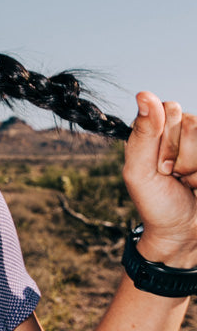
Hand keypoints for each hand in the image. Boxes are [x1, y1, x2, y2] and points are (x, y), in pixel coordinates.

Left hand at [122, 93, 196, 266]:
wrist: (183, 235)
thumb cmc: (157, 205)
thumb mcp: (140, 171)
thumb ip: (143, 134)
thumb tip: (144, 95)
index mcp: (157, 131)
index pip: (169, 110)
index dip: (166, 140)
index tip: (160, 166)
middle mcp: (182, 132)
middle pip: (192, 122)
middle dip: (182, 155)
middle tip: (174, 175)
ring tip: (188, 181)